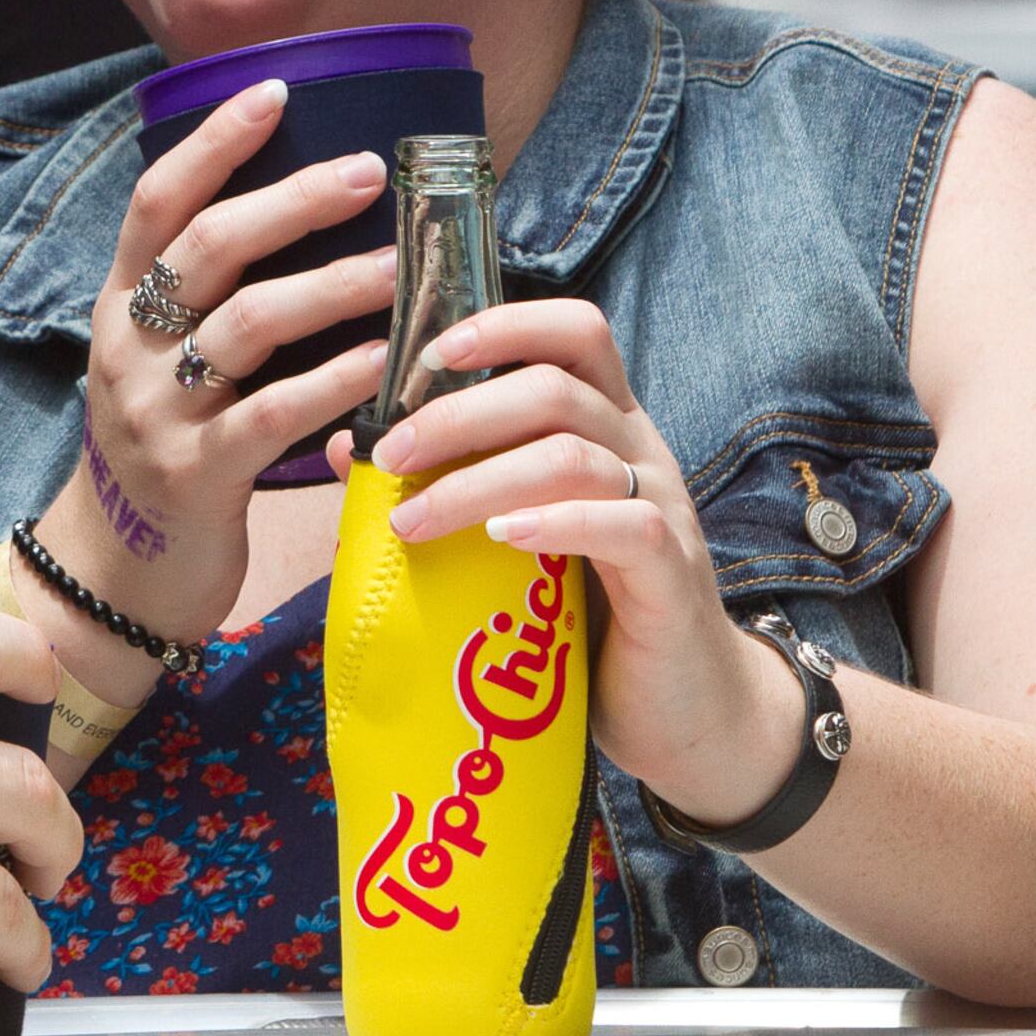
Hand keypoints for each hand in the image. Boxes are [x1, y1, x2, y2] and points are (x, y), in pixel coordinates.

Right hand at [60, 79, 397, 647]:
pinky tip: (386, 362)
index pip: (157, 203)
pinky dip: (333, 381)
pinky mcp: (195, 477)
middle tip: (368, 172)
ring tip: (398, 267)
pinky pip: (271, 414)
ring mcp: (156, 413)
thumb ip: (212, 301)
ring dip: (330, 287)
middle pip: (206, 249)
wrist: (117, 575)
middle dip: (290, 202)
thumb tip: (308, 218)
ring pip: (244, 325)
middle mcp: (128, 348)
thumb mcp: (163, 363)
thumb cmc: (168, 451)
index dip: (212, 143)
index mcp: (120, 307)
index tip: (275, 91)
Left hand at [364, 300, 803, 830]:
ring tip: (415, 521)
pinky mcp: (672, 573)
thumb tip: (349, 451)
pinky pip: (624, 525)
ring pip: (574, 455)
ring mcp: (663, 508)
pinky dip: (556, 523)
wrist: (686, 710)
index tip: (431, 352)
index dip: (507, 325)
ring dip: (480, 480)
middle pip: (555, 388)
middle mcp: (639, 451)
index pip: (575, 333)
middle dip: (459, 414)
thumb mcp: (514, 541)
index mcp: (605, 426)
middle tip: (391, 457)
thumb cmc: (592, 615)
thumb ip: (448, 487)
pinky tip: (503, 539)